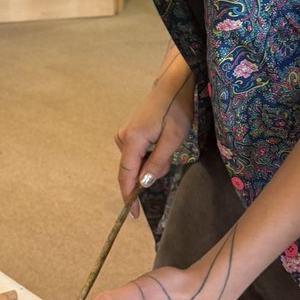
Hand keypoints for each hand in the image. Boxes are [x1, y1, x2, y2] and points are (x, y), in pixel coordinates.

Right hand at [115, 50, 193, 212]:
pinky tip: (162, 142)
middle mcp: (123, 137)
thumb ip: (157, 162)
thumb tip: (144, 183)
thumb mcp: (173, 139)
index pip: (126, 175)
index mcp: (132, 140)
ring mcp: (125, 133)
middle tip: (171, 158)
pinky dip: (150, 155)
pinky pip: (138, 153)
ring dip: (153, 163)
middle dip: (150, 173)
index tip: (133, 215)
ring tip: (170, 145)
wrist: (173, 85)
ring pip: (137, 162)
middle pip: (132, 169)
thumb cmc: (176, 110)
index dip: (129, 196)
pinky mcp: (130, 131)